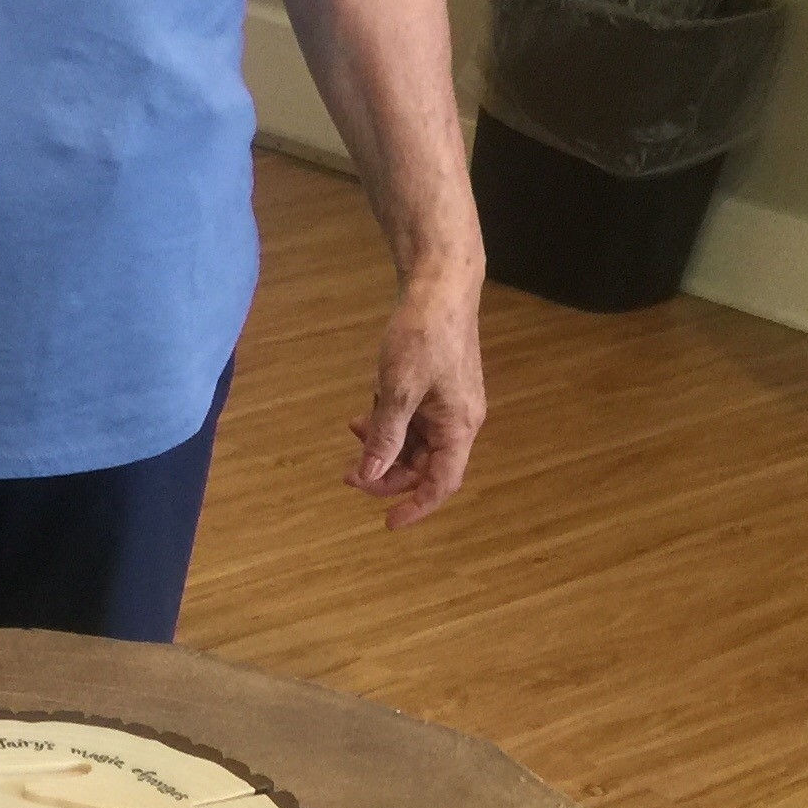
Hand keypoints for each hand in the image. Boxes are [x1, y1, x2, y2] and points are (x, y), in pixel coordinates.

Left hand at [348, 264, 486, 528]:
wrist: (439, 285)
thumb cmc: (425, 334)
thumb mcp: (398, 390)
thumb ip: (385, 436)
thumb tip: (370, 476)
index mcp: (459, 425)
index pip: (442, 482)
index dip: (416, 506)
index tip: (388, 522)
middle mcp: (458, 420)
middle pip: (423, 467)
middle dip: (385, 473)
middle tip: (348, 474)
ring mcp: (447, 403)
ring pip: (413, 444)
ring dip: (382, 447)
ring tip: (353, 432)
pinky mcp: (435, 388)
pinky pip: (411, 420)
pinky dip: (387, 424)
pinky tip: (364, 414)